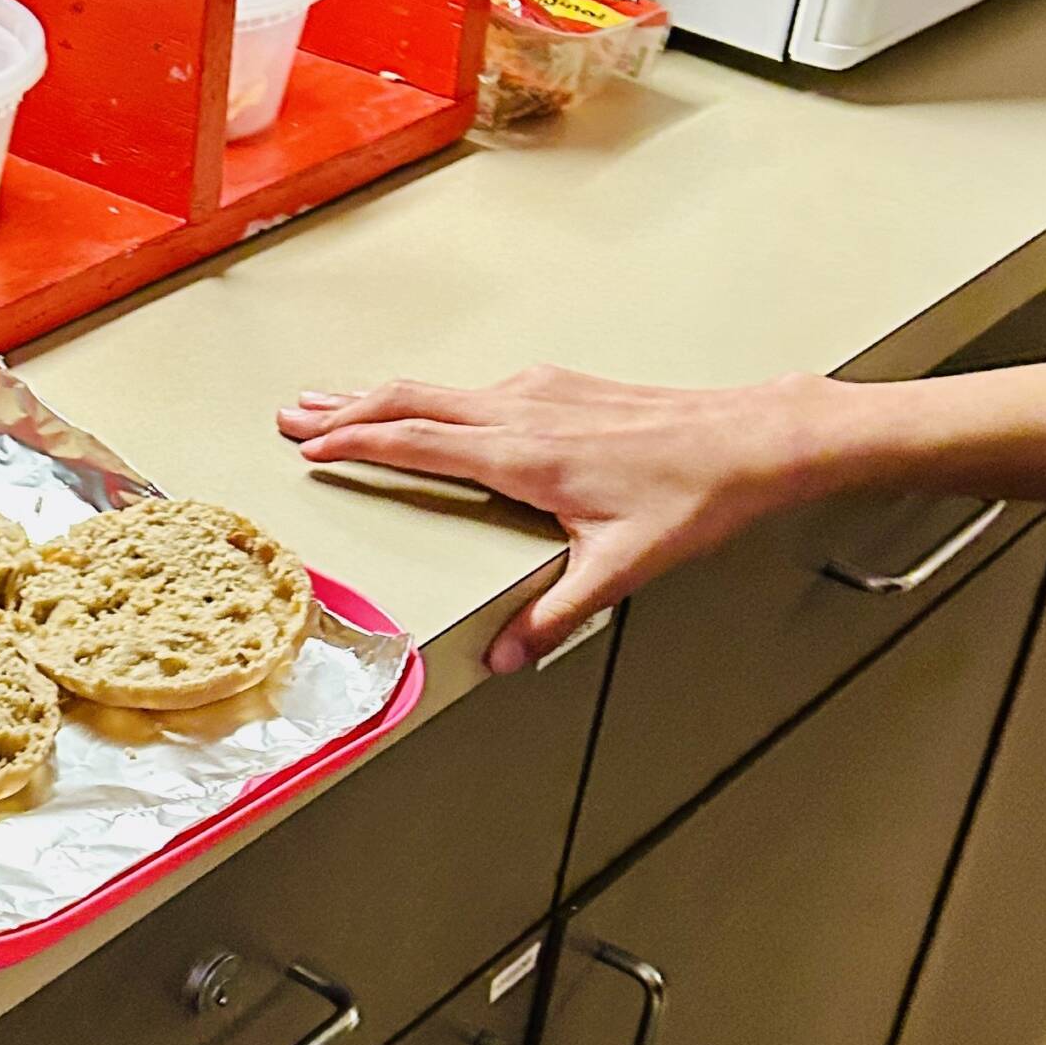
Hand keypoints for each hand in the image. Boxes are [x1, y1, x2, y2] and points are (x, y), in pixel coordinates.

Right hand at [277, 367, 835, 672]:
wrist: (753, 439)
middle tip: (292, 414)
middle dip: (344, 407)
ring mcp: (540, 391)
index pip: (414, 441)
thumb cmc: (695, 495)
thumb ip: (555, 616)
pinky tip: (430, 407)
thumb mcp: (621, 569)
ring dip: (381, 396)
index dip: (354, 442)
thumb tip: (504, 658)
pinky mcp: (561, 387)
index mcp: (522, 454)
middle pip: (409, 399)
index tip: (309, 446)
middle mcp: (522, 411)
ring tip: (339, 403)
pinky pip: (472, 386)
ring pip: (438, 388)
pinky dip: (428, 396)